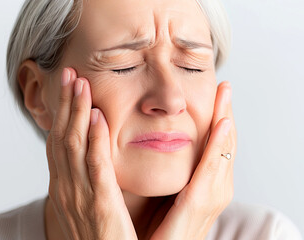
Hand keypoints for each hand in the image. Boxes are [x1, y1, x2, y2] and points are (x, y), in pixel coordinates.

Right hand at [46, 68, 136, 239]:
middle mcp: (66, 188)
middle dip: (65, 104)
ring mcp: (79, 196)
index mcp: (64, 187)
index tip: (69, 88)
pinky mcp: (100, 205)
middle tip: (69, 74)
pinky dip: (93, 140)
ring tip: (80, 84)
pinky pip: (95, 167)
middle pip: (62, 137)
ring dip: (76, 112)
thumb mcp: (86, 203)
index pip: (59, 142)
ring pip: (73, 146)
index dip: (62, 113)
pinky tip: (96, 117)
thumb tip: (92, 154)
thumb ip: (87, 179)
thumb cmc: (100, 236)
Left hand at [150, 81, 236, 239]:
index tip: (217, 95)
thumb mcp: (171, 194)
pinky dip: (218, 145)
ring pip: (223, 150)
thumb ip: (174, 173)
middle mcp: (215, 189)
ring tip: (224, 94)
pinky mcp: (199, 203)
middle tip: (224, 86)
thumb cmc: (160, 228)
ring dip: (225, 119)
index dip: (218, 119)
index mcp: (207, 185)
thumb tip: (166, 146)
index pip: (217, 146)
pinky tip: (221, 124)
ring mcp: (212, 196)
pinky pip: (211, 169)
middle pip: (224, 144)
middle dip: (225, 113)